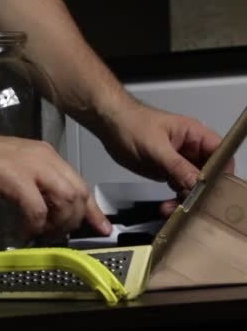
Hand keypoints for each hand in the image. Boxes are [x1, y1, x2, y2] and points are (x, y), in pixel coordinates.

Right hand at [0, 131, 111, 237]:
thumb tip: (49, 209)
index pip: (80, 184)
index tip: (101, 228)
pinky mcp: (14, 180)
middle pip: (78, 193)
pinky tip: (23, 230)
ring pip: (65, 201)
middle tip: (55, 234)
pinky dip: (35, 225)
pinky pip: (38, 210)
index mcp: (47, 155)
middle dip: (72, 220)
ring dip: (56, 224)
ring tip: (39, 232)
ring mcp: (30, 168)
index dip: (92, 210)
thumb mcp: (16, 169)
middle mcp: (45, 158)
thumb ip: (35, 183)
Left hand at [98, 101, 233, 215]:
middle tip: (190, 203)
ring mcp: (178, 161)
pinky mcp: (166, 171)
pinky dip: (175, 198)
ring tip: (174, 207)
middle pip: (209, 174)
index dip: (222, 172)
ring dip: (187, 198)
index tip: (213, 189)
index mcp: (194, 135)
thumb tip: (196, 182)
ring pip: (193, 184)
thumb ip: (176, 165)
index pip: (221, 154)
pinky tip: (168, 206)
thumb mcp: (155, 146)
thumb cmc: (131, 123)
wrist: (109, 124)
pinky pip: (178, 188)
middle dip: (202, 191)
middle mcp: (190, 149)